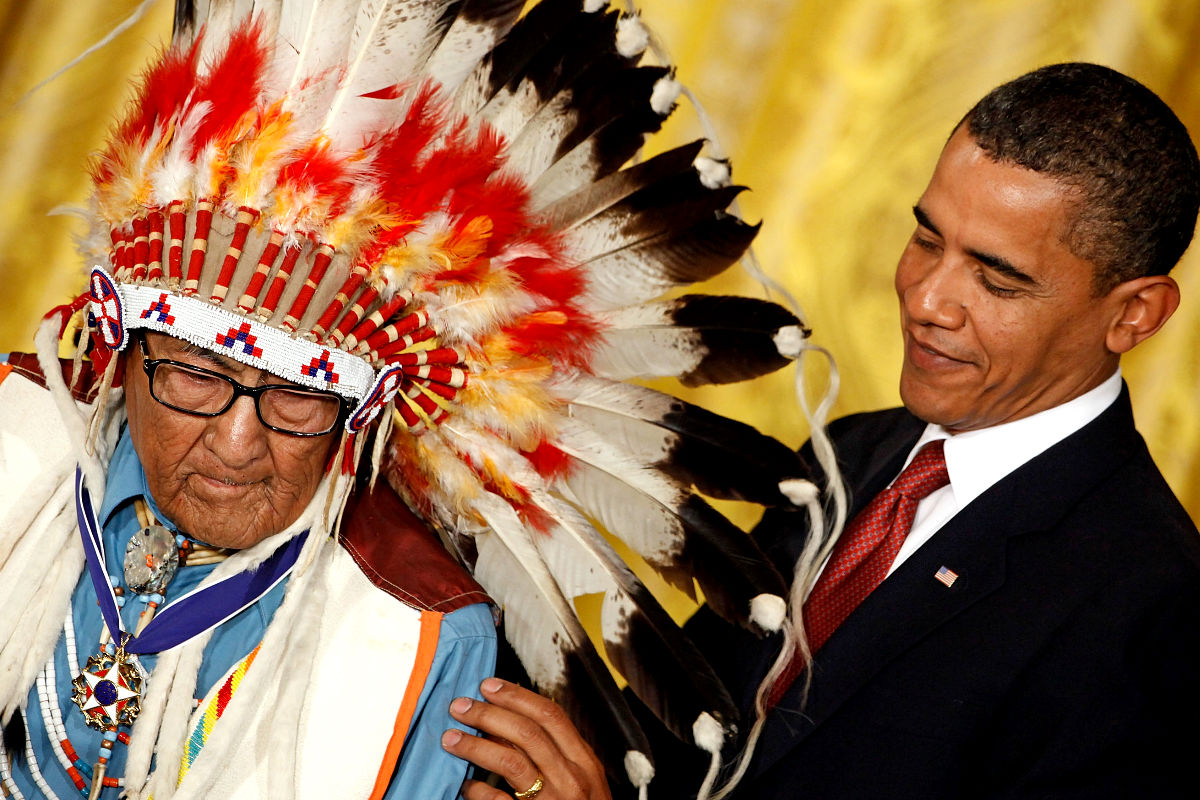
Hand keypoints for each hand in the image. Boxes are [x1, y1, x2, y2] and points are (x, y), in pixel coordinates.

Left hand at [442, 677, 612, 799]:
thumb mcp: (577, 778)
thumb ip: (551, 752)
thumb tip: (503, 720)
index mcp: (584, 763)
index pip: (551, 716)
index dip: (517, 696)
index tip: (489, 685)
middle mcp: (572, 780)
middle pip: (528, 733)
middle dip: (489, 714)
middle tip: (460, 706)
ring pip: (511, 762)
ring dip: (476, 745)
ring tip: (451, 738)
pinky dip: (477, 791)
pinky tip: (465, 786)